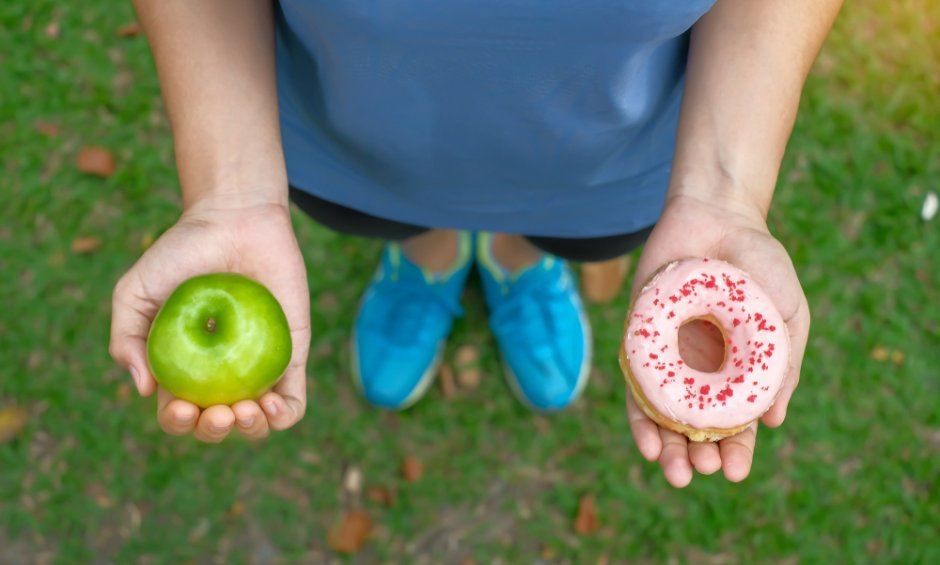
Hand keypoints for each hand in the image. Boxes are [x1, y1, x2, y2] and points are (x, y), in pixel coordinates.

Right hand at [109, 197, 310, 441]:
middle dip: (213, 432)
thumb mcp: (135, 292)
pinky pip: (293, 401)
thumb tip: (145, 390)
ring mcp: (257, 367)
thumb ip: (126, 339)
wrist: (235, 220)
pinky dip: (285, 416)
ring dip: (250, 431)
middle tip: (218, 411)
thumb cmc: (182, 252)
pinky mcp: (291, 355)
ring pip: (256, 423)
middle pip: (216, 425)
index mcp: (182, 368)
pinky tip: (271, 406)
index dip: (177, 423)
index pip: (179, 414)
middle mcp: (220, 374)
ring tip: (245, 410)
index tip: (181, 406)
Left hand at [625, 194, 809, 486]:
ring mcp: (667, 357)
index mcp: (735, 372)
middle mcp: (699, 371)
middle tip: (702, 471)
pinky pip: (635, 384)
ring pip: (663, 415)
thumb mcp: (785, 318)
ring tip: (676, 472)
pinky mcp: (639, 340)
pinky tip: (647, 441)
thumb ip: (781, 367)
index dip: (735, 452)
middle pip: (694, 427)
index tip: (736, 474)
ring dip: (667, 448)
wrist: (718, 218)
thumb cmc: (760, 266)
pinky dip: (640, 416)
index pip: (734, 425)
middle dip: (698, 456)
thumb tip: (772, 422)